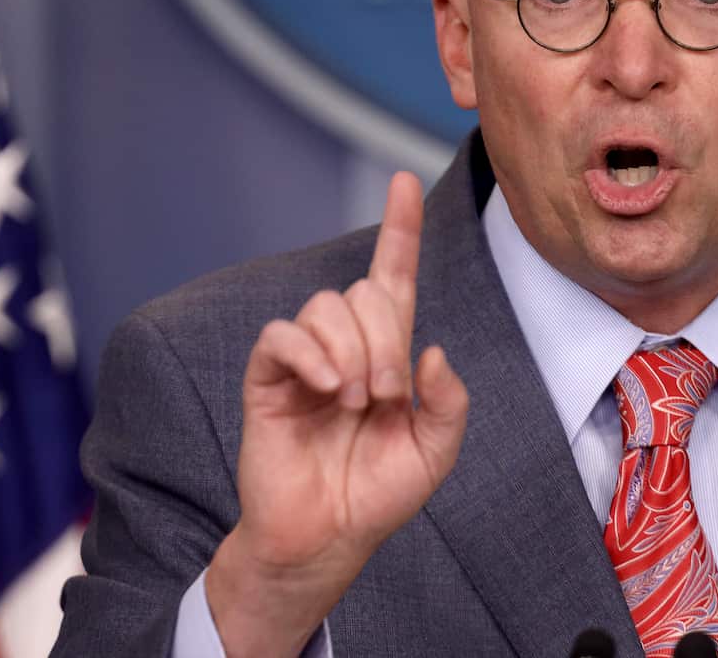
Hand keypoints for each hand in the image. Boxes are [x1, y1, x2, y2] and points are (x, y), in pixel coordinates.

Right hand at [205, 172, 468, 657]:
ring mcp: (305, 359)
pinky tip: (326, 387)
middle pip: (364, 292)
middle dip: (384, 339)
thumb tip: (431, 350)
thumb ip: (449, 401)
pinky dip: (310, 354)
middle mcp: (345, 345)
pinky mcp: (269, 377)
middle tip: (386, 395)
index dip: (399, 228)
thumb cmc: (377, 494)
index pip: (392, 276)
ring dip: (352, 352)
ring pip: (325, 308)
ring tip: (353, 402)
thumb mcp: (435, 451)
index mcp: (386, 352)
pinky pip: (283, 336)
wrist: (325, 538)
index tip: (403, 180)